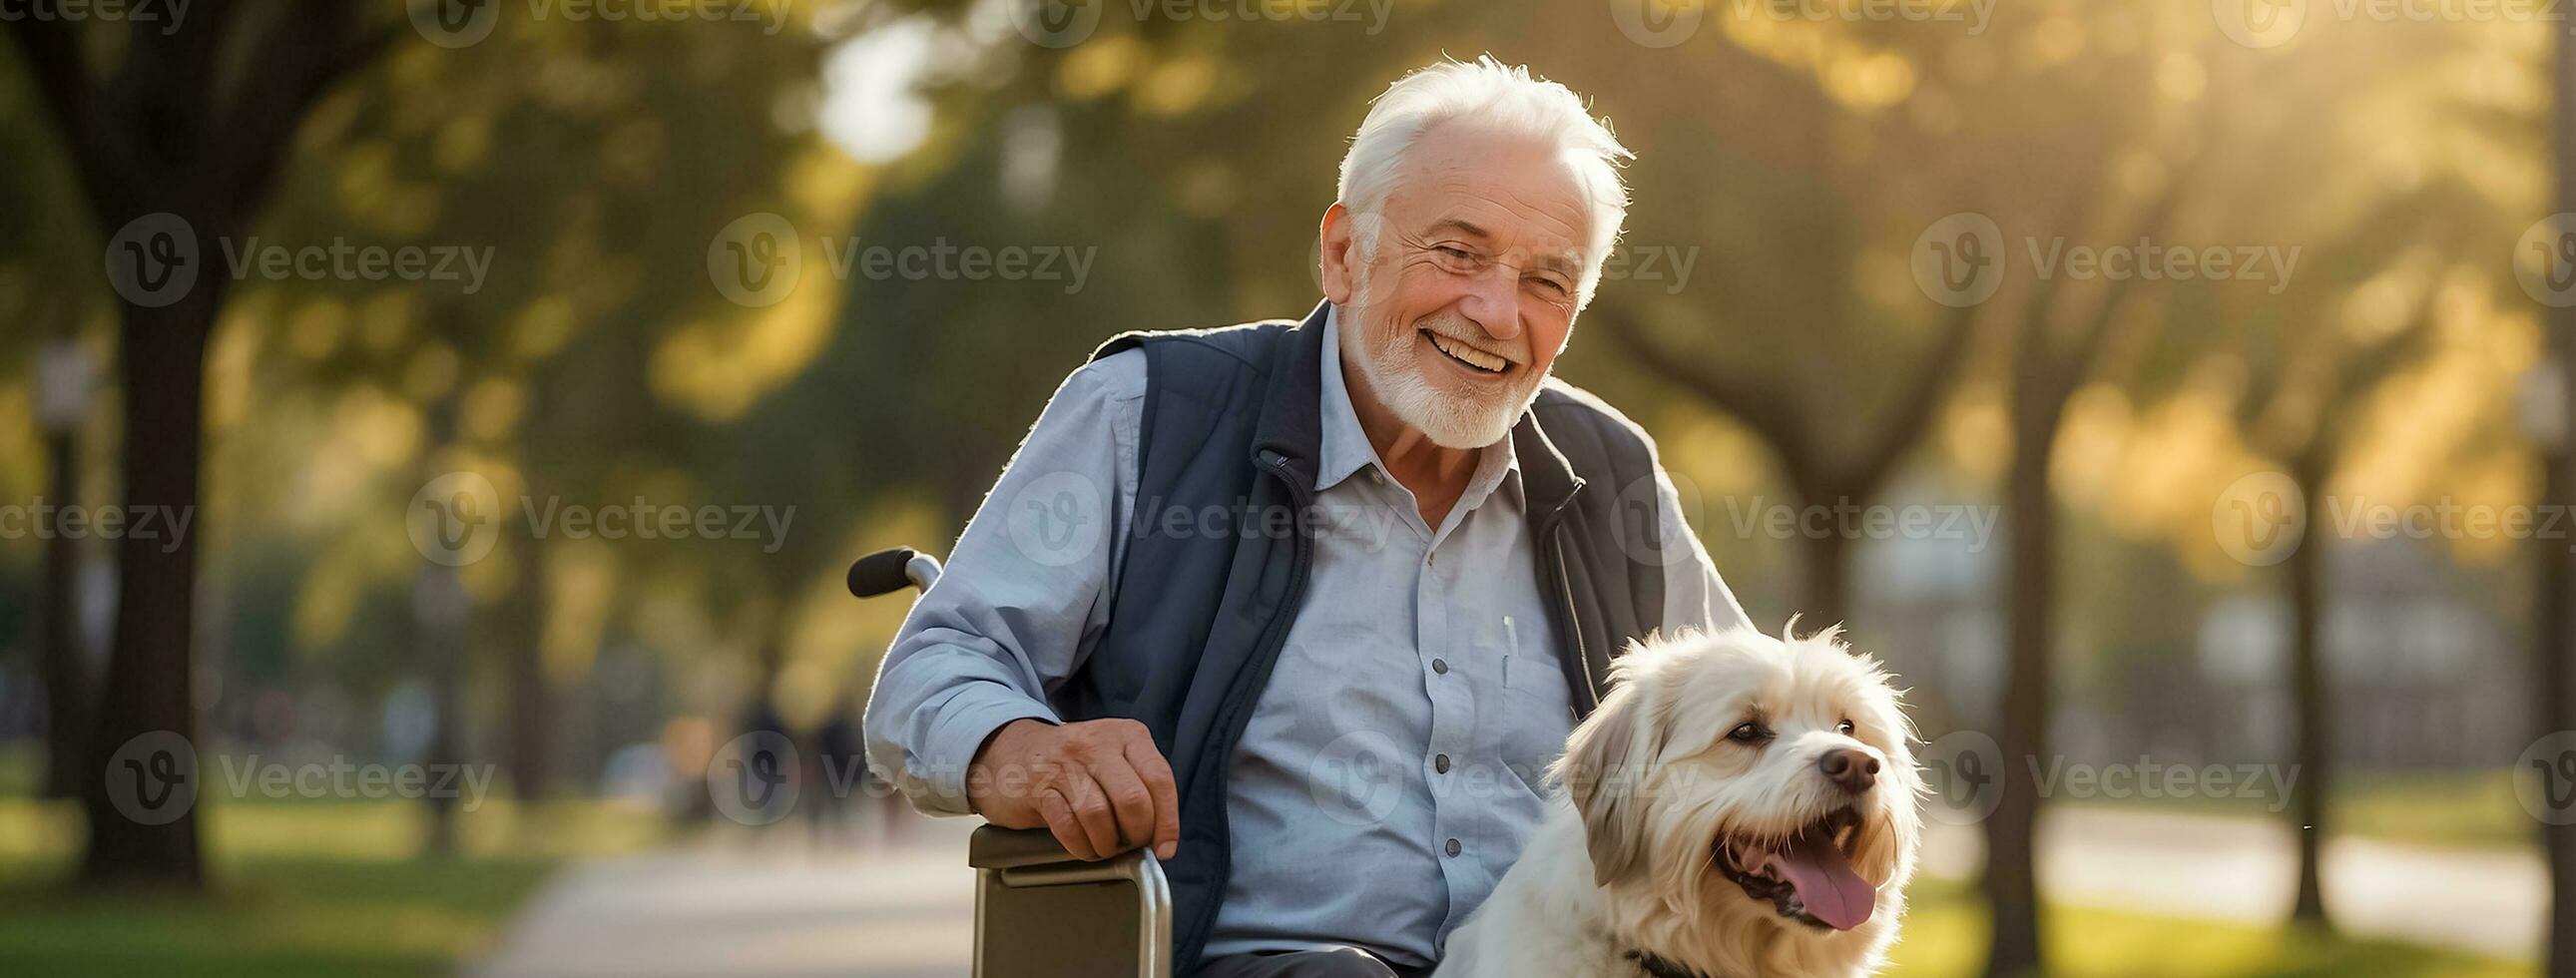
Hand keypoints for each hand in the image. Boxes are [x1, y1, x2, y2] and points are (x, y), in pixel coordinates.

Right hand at [968, 717, 1179, 861]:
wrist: (1011, 750)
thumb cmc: (1073, 763)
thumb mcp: (1114, 756)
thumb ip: (1140, 784)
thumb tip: (1161, 834)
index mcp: (1126, 734)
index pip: (1159, 779)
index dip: (1167, 821)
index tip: (1165, 847)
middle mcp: (1097, 743)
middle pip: (1132, 800)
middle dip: (1136, 834)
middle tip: (1129, 844)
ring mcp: (1064, 764)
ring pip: (1099, 815)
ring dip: (1106, 844)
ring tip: (1105, 846)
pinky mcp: (1038, 787)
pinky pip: (1068, 826)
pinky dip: (1081, 846)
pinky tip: (1083, 846)